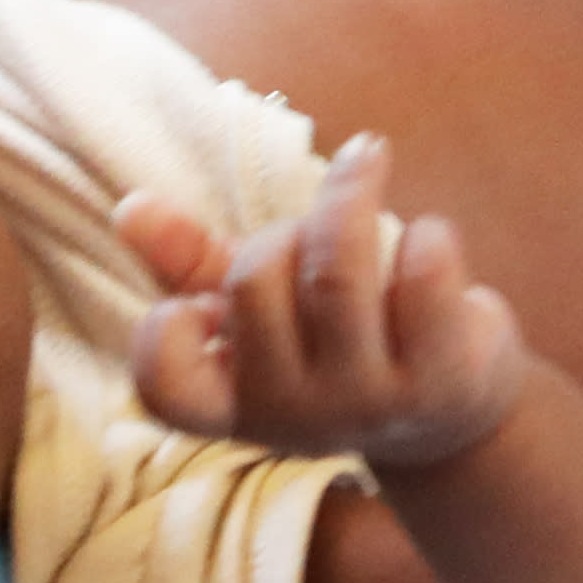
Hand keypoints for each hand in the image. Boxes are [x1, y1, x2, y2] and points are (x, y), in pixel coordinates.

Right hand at [121, 144, 529, 470]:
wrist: (453, 416)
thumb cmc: (339, 344)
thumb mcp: (263, 317)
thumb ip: (190, 266)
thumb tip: (129, 208)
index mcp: (237, 403)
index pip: (166, 386)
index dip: (165, 330)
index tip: (201, 306)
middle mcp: (296, 415)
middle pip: (257, 279)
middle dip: (285, 230)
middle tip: (316, 232)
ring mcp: (369, 403)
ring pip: (336, 268)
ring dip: (349, 195)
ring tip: (366, 165)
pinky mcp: (441, 382)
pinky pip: (423, 273)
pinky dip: (428, 233)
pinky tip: (431, 238)